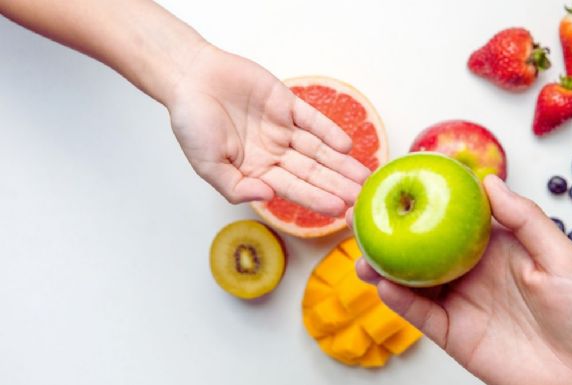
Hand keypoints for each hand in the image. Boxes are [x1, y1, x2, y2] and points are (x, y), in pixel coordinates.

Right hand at [166, 44, 368, 214]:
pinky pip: (312, 119)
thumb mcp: (206, 164)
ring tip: (363, 176)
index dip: (316, 198)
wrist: (189, 77)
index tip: (339, 209)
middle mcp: (273, 152)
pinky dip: (329, 131)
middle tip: (362, 198)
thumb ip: (234, 187)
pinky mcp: (286, 103)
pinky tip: (346, 146)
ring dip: (340, 163)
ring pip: (318, 149)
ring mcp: (282, 128)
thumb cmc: (191, 122)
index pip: (293, 189)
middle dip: (337, 185)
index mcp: (256, 171)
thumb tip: (266, 197)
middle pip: (312, 172)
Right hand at [356, 175, 571, 384]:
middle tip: (363, 220)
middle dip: (391, 235)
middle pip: (422, 250)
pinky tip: (384, 287)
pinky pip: (421, 316)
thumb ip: (525, 220)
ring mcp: (461, 303)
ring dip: (384, 270)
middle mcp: (472, 272)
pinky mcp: (455, 335)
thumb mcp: (563, 257)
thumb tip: (490, 181)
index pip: (452, 219)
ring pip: (413, 282)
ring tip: (362, 257)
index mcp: (495, 248)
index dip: (424, 202)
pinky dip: (399, 302)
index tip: (396, 184)